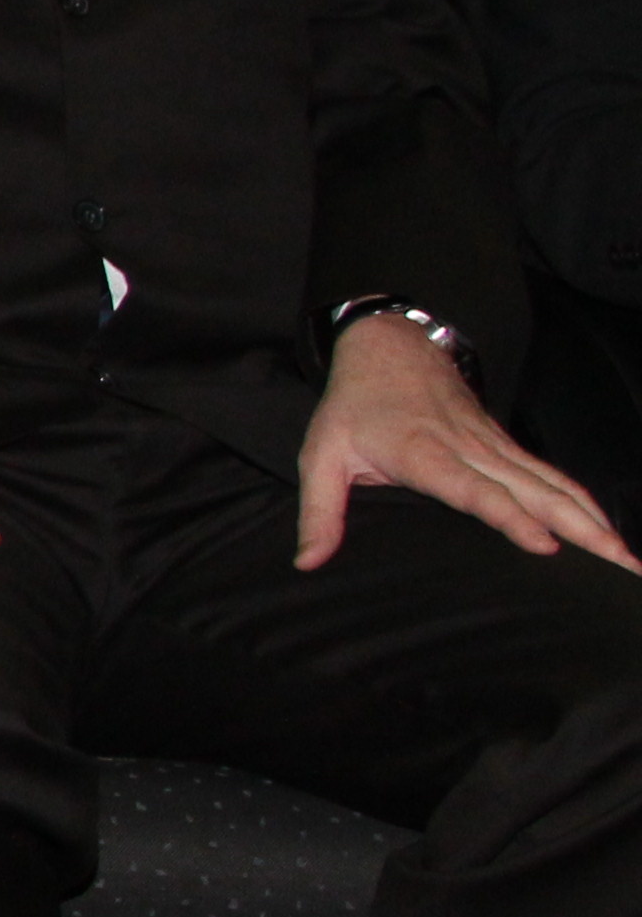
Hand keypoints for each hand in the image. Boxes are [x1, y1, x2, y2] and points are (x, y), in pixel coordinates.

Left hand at [298, 314, 635, 571]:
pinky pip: (555, 479)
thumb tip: (307, 562)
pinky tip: (609, 535)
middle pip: (537, 493)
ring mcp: (497, 448)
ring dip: (597, 523)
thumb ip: (319, 511)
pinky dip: (587, 506)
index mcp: (426, 455)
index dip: (511, 518)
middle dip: (583, 532)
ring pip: (557, 486)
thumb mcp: (320, 455)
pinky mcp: (509, 448)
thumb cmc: (353, 407)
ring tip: (631, 562)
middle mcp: (472, 451)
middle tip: (622, 569)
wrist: (390, 347)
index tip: (545, 546)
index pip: (476, 491)